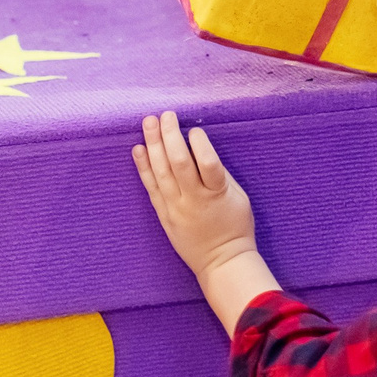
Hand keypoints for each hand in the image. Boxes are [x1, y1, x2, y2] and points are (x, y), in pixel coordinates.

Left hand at [133, 111, 259, 280]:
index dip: (201, 145)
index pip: (208, 164)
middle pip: (179, 163)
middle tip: (166, 115)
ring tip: (149, 122)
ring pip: (161, 172)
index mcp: (218, 194)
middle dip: (170, 136)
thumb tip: (200, 148)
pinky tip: (138, 148)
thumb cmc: (235, 226)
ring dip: (154, 144)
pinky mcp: (164, 214)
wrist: (221, 261)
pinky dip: (143, 167)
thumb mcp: (238, 197)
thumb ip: (219, 175)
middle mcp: (194, 200)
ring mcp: (176, 208)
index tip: (195, 130)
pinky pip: (151, 187)